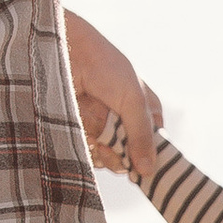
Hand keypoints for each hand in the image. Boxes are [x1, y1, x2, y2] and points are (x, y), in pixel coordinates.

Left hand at [62, 9, 161, 184]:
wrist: (66, 51)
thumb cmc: (105, 66)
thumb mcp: (133, 99)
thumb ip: (142, 136)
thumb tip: (148, 172)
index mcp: (146, 112)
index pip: (156, 145)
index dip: (151, 158)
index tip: (144, 168)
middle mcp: (127, 123)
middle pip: (134, 158)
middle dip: (125, 156)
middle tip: (114, 144)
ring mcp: (104, 129)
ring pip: (113, 160)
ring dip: (107, 153)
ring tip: (98, 136)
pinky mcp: (82, 133)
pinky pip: (92, 156)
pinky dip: (91, 151)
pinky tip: (89, 138)